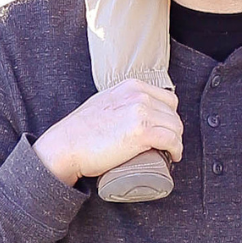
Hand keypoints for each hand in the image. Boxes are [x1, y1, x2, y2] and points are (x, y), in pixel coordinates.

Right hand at [32, 79, 183, 185]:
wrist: (65, 145)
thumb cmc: (79, 131)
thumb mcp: (104, 102)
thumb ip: (120, 102)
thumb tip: (131, 113)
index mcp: (131, 86)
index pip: (167, 98)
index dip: (168, 116)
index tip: (164, 129)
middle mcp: (138, 95)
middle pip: (173, 113)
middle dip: (172, 130)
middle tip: (166, 145)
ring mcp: (141, 112)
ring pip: (175, 127)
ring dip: (175, 141)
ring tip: (168, 152)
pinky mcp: (142, 132)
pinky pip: (172, 140)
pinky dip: (176, 150)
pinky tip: (172, 156)